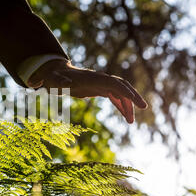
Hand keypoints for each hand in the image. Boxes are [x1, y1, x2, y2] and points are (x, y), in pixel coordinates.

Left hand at [27, 59, 147, 123]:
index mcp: (91, 78)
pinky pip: (113, 97)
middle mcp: (98, 79)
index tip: (136, 102)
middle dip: (133, 96)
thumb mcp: (52, 81)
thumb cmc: (52, 78)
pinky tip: (126, 117)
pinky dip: (121, 106)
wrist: (52, 72)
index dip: (125, 92)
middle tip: (143, 108)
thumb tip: (66, 84)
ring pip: (119, 93)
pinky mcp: (98, 89)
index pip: (113, 83)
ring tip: (132, 122)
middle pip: (121, 86)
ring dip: (127, 106)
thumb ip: (57, 82)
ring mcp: (99, 83)